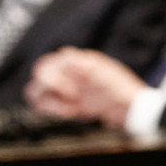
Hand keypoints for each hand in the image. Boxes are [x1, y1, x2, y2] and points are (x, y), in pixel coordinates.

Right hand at [24, 48, 146, 128]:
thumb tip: (64, 53)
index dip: (55, 77)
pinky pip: (43, 104)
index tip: (72, 91)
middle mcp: (69, 71)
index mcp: (78, 61)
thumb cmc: (123, 89)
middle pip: (40, 73)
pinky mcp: (63, 102)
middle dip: (50, 88)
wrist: (130, 110)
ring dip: (49, 102)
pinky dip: (53, 110)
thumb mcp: (108, 74)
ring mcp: (65, 86)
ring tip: (70, 109)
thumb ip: (85, 65)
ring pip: (35, 90)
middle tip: (72, 97)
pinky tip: (73, 112)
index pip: (52, 61)